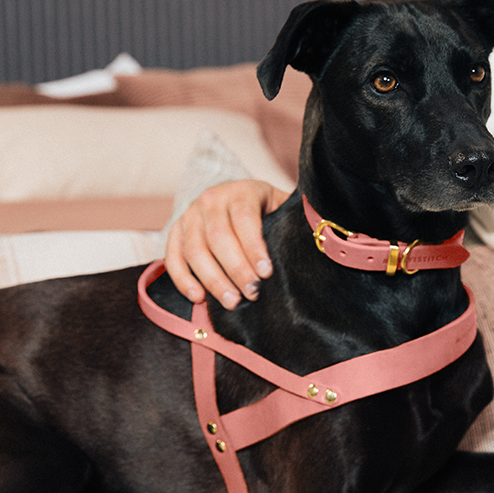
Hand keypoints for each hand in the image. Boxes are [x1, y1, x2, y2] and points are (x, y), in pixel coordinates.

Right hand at [164, 179, 287, 308]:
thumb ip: (291, 220)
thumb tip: (320, 241)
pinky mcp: (175, 231)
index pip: (244, 218)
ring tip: (231, 301)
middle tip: (251, 293)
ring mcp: (189, 214)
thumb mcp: (280, 207)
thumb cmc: (265, 212)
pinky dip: (183, 279)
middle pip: (218, 237)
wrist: (233, 199)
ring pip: (195, 250)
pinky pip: (173, 256)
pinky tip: (198, 297)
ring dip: (212, 279)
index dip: (254, 247)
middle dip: (235, 269)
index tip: (266, 273)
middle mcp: (211, 199)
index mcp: (241, 190)